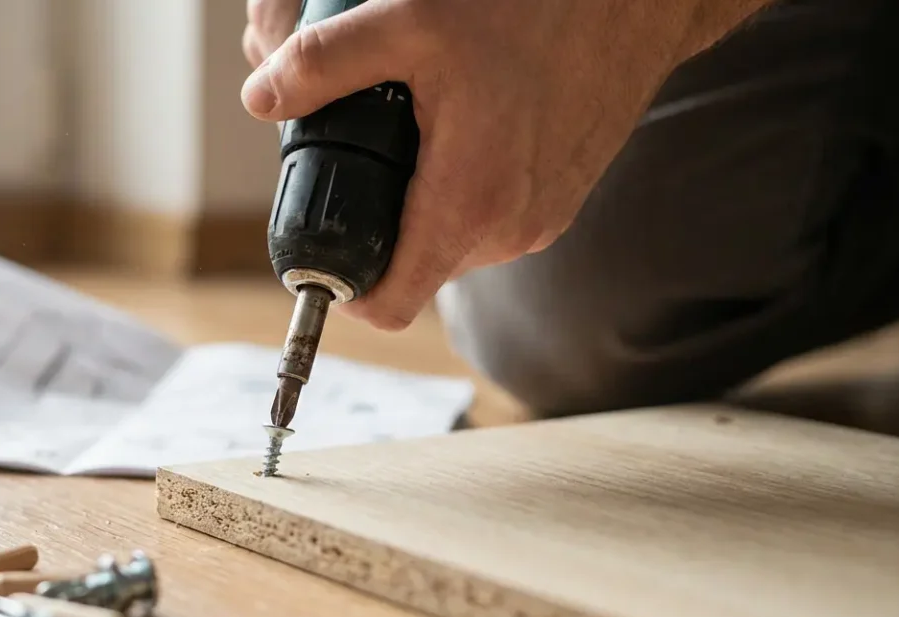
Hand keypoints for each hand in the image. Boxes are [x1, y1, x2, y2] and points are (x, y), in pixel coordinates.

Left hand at [241, 0, 773, 329]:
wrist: (637, 1)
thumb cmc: (537, 8)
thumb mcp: (409, 21)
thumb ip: (323, 64)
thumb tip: (261, 97)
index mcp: (468, 205)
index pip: (387, 304)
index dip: (341, 286)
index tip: (319, 244)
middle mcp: (508, 231)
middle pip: (409, 265)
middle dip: (372, 220)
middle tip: (355, 151)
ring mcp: (539, 221)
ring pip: (447, 240)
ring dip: (415, 201)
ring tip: (407, 131)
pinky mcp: (558, 201)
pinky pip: (487, 217)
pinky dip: (458, 186)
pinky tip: (456, 126)